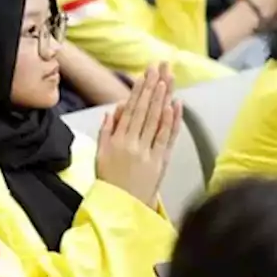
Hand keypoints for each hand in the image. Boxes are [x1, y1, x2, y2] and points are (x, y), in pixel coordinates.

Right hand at [96, 63, 182, 206]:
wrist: (120, 208)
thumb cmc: (109, 181)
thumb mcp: (100, 155)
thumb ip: (106, 132)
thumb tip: (113, 111)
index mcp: (117, 140)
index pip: (130, 110)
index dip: (139, 91)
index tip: (145, 75)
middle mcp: (132, 143)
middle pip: (145, 110)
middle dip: (152, 87)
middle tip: (159, 68)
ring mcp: (147, 152)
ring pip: (156, 120)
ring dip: (163, 98)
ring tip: (168, 79)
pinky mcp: (159, 162)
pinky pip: (166, 138)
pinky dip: (171, 121)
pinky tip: (175, 105)